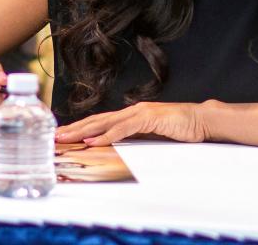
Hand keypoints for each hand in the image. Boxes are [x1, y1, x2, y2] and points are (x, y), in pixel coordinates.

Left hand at [55, 101, 210, 144]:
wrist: (201, 120)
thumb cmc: (180, 129)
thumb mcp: (153, 135)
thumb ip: (136, 137)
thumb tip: (116, 145)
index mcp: (132, 114)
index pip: (101, 121)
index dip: (82, 127)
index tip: (64, 135)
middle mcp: (133, 110)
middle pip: (98, 120)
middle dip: (75, 128)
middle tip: (56, 135)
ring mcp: (140, 112)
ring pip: (106, 122)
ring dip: (85, 131)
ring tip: (67, 138)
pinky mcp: (150, 118)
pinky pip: (124, 128)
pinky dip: (108, 135)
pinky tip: (94, 140)